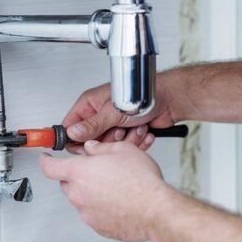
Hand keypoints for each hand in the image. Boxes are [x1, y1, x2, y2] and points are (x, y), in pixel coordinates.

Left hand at [39, 141, 170, 241]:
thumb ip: (101, 148)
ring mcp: (87, 213)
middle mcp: (78, 194)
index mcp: (79, 172)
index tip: (46, 158)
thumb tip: (93, 149)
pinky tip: (120, 200)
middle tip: (98, 170)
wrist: (154, 209)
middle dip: (78, 176)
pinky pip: (94, 213)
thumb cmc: (141, 181)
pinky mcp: (98, 227)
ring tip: (116, 185)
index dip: (46, 160)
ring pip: (82, 199)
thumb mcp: (122, 150)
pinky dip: (102, 207)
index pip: (50, 166)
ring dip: (92, 192)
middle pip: (67, 183)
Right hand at [62, 73, 178, 152]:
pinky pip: (124, 148)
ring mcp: (114, 124)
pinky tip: (143, 130)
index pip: (71, 126)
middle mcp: (101, 114)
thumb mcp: (113, 111)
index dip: (75, 139)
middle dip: (108, 139)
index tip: (84, 145)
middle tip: (118, 130)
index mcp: (91, 104)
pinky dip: (136, 142)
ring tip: (134, 126)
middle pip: (91, 141)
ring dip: (125, 140)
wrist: (170, 99)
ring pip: (109, 147)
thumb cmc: (143, 94)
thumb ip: (92, 124)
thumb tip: (72, 133)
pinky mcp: (127, 133)